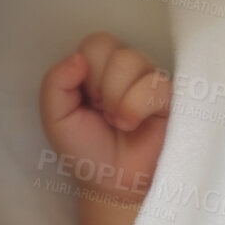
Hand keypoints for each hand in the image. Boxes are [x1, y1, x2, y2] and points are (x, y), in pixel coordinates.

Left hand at [39, 31, 170, 203]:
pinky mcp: (170, 97)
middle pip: (108, 44)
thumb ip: (55, 84)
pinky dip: (136, 107)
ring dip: (116, 97)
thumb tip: (78, 58)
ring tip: (117, 121)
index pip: (93, 42)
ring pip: (131, 60)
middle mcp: (124, 69)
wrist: (113, 182)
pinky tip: (132, 125)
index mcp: (96, 68)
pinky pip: (154, 84)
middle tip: (101, 111)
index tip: (86, 101)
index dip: (85, 71)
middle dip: (98, 83)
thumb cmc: (86, 149)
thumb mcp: (55, 118)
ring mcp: (148, 80)